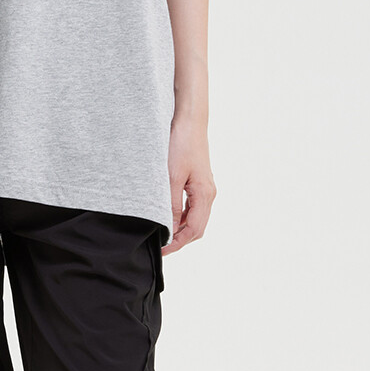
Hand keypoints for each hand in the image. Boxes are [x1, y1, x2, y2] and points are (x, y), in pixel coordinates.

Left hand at [162, 111, 214, 255]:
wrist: (190, 120)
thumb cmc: (182, 144)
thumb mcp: (172, 176)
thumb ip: (171, 204)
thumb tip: (169, 227)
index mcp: (204, 195)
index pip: (193, 230)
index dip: (177, 243)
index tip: (162, 250)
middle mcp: (209, 194)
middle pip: (197, 228)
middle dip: (180, 239)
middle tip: (160, 245)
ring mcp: (205, 187)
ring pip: (195, 217)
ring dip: (181, 228)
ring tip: (162, 233)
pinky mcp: (199, 180)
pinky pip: (193, 206)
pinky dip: (182, 215)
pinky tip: (168, 214)